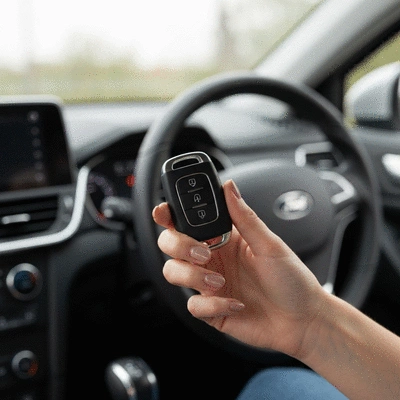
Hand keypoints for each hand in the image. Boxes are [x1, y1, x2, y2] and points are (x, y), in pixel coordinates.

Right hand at [152, 179, 327, 358]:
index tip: (163, 212)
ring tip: (221, 282)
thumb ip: (244, 217)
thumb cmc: (292, 280)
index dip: (169, 214)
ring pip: (173, 272)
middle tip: (204, 253)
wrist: (303, 320)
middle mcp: (212, 258)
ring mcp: (208, 284)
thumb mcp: (270, 245)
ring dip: (192, 276)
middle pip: (171, 244)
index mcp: (223, 238)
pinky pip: (193, 306)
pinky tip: (235, 304)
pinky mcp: (210, 309)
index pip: (187, 221)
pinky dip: (212, 305)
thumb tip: (229, 187)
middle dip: (179, 246)